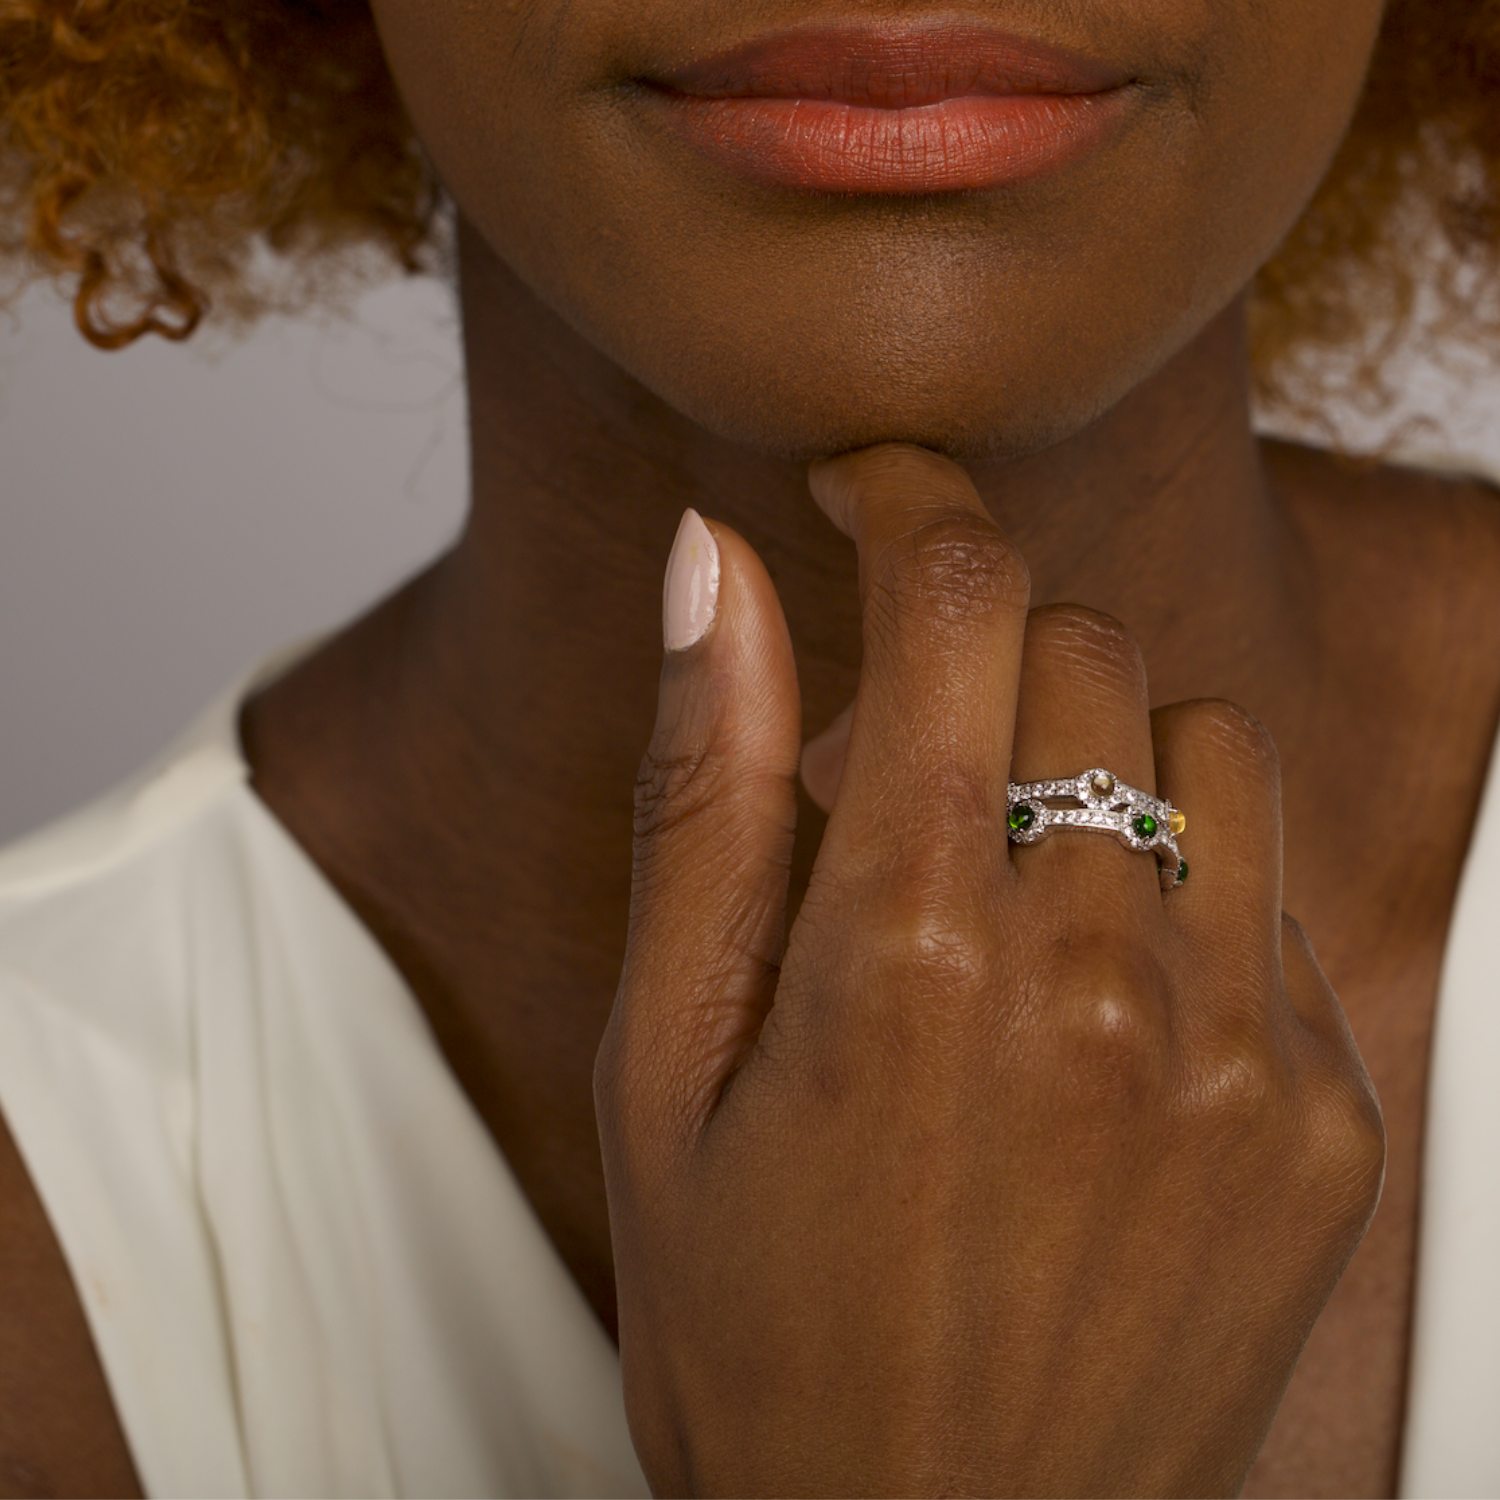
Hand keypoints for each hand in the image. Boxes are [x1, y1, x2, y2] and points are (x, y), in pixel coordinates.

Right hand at [596, 444, 1383, 1497]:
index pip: (955, 596)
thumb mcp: (664, 1063)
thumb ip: (701, 788)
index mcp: (903, 947)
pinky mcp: (1318, 1126)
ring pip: (1202, 742)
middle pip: (1079, 648)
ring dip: (1093, 756)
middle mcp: (1093, 978)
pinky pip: (1272, 893)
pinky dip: (1180, 887)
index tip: (867, 493)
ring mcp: (1233, 1054)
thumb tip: (709, 567)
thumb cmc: (762, 1330)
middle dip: (978, 654)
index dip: (907, 496)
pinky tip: (1097, 1000)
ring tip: (1006, 881)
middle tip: (899, 764)